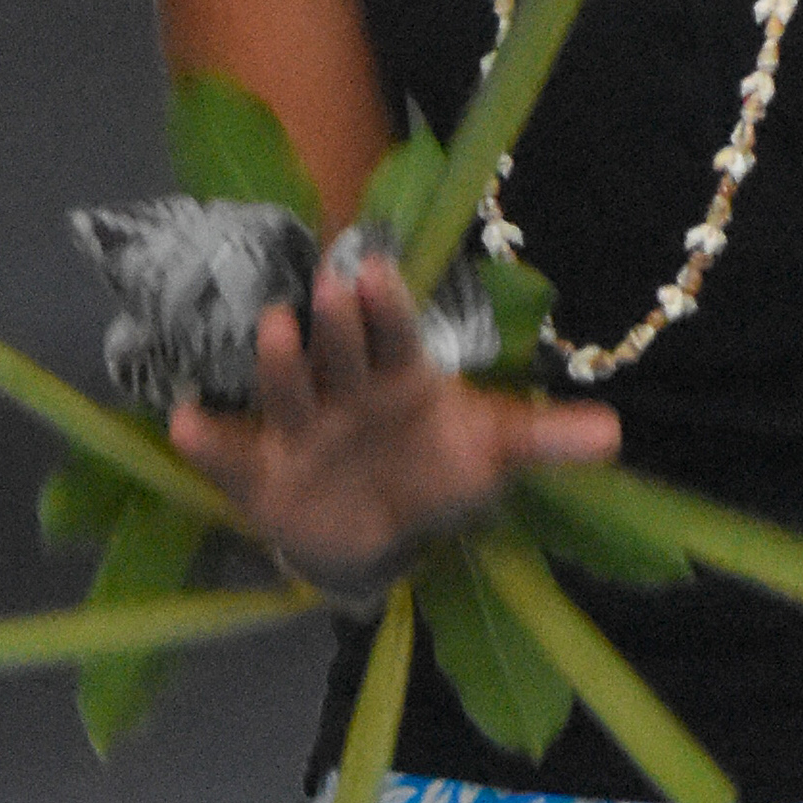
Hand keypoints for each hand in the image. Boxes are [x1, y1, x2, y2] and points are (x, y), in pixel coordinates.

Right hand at [168, 244, 620, 599]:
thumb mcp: (489, 453)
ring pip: (287, 393)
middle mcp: (345, 392)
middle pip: (338, 353)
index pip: (395, 334)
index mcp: (400, 376)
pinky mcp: (260, 474)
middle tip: (331, 288)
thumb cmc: (430, 469)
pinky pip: (229, 455)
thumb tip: (617, 435)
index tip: (378, 270)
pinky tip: (185, 421)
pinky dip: (206, 441)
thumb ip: (544, 439)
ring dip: (277, 364)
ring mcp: (300, 431)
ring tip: (274, 330)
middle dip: (336, 324)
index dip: (386, 307)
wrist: (375, 533)